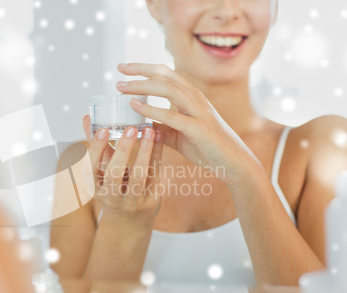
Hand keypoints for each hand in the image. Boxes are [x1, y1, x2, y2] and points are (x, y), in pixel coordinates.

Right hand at [82, 115, 162, 224]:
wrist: (129, 221)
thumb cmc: (113, 187)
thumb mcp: (101, 170)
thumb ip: (96, 144)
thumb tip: (86, 117)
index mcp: (94, 187)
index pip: (90, 167)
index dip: (96, 148)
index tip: (102, 129)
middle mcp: (110, 196)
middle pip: (114, 173)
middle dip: (123, 150)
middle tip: (131, 128)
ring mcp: (130, 201)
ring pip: (137, 176)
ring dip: (144, 152)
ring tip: (150, 131)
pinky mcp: (149, 201)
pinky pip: (154, 176)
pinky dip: (157, 155)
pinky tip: (159, 138)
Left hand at [116, 63, 261, 185]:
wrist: (234, 164)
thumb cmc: (207, 148)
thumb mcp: (179, 135)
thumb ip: (163, 126)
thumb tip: (141, 124)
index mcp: (191, 96)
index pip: (166, 74)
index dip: (144, 68)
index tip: (123, 68)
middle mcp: (196, 98)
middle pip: (165, 75)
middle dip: (140, 70)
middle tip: (119, 70)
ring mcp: (199, 111)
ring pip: (169, 89)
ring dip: (143, 86)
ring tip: (122, 88)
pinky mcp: (199, 128)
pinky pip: (172, 115)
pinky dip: (151, 109)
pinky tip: (135, 107)